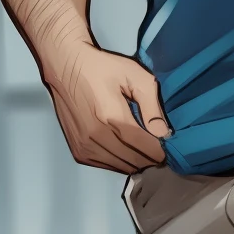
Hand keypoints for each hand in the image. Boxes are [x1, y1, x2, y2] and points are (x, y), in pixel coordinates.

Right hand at [45, 45, 171, 172]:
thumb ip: (152, 107)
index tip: (169, 144)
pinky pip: (107, 166)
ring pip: (123, 167)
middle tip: (157, 144)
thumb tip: (165, 134)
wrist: (64, 66)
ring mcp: (85, 147)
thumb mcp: (135, 76)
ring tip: (141, 145)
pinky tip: (123, 146)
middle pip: (136, 162)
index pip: (146, 149)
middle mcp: (97, 137)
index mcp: (113, 118)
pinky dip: (120, 161)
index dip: (162, 151)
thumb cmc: (102, 68)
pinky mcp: (78, 151)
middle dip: (151, 156)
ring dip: (136, 160)